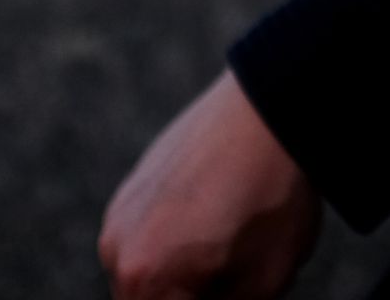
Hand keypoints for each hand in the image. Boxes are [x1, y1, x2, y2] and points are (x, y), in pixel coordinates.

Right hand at [101, 69, 323, 298]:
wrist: (271, 109)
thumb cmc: (273, 197)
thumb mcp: (266, 282)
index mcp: (145, 278)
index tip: (233, 289)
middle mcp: (116, 248)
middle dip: (189, 295)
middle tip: (231, 271)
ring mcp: (119, 213)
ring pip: (147, 273)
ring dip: (178, 275)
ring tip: (229, 246)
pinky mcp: (131, 186)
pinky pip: (145, 237)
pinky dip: (173, 243)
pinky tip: (217, 221)